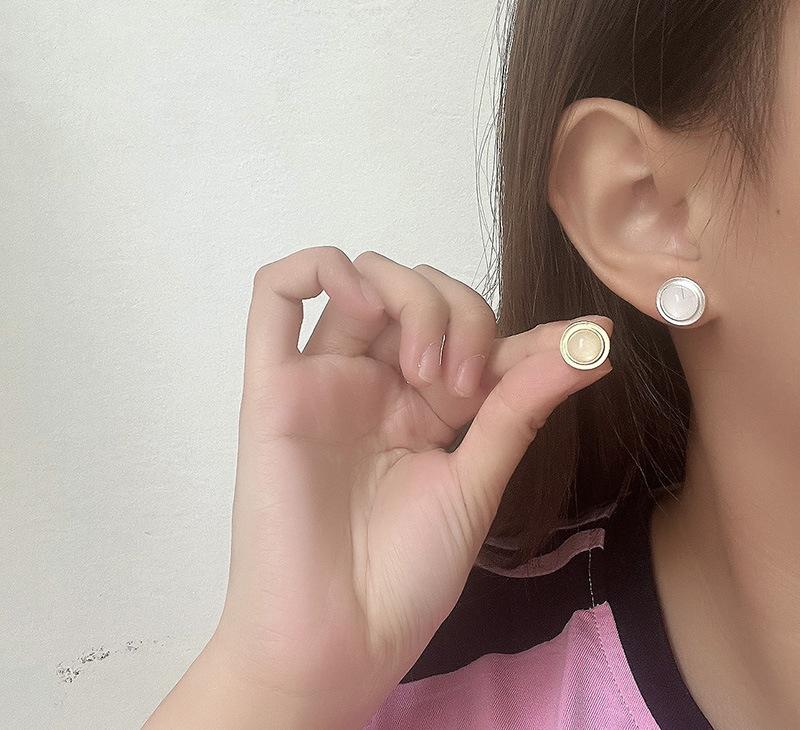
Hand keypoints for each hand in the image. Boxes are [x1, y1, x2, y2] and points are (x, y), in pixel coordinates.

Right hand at [144, 246, 612, 728]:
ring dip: (409, 298)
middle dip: (460, 316)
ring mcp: (322, 380)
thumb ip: (521, 407)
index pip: (478, 336)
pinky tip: (363, 301)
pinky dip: (319, 270)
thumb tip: (592, 348)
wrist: (342, 638)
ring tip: (424, 370)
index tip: (585, 341)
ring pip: (361, 277)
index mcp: (424, 409)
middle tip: (468, 387)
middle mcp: (374, 383)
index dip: (529, 332)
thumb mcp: (477, 483)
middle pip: (418, 291)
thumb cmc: (407, 576)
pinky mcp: (272, 387)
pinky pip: (274, 295)